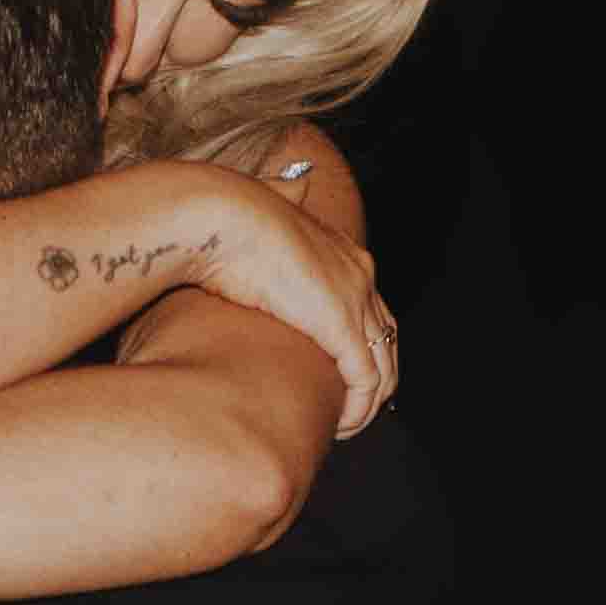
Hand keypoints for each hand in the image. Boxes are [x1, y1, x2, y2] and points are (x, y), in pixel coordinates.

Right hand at [175, 162, 397, 435]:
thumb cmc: (225, 214)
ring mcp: (354, 298)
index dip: (366, 346)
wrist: (217, 215)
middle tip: (354, 410)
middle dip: (377, 379)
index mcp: (344, 252)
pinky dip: (359, 407)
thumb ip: (286, 194)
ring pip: (383, 365)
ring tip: (347, 427)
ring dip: (369, 402)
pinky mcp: (340, 324)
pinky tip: (342, 425)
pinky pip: (364, 379)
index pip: (373, 309)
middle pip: (387, 339)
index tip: (346, 377)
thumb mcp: (265, 202)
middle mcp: (359, 273)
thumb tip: (299, 177)